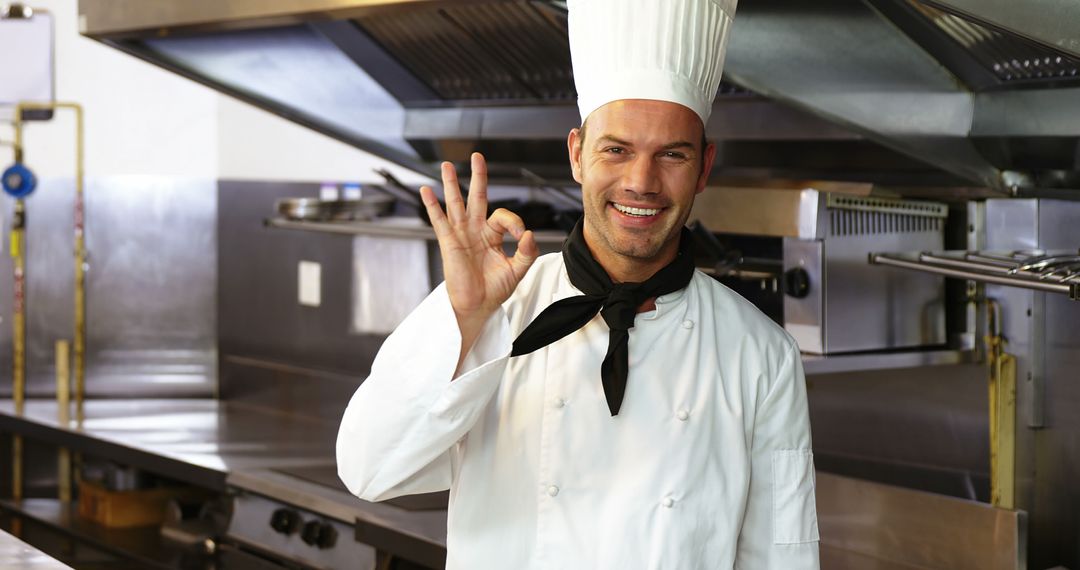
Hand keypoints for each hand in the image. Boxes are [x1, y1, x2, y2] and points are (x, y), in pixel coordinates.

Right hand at [420, 153, 537, 362]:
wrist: (478, 306)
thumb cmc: (495, 289)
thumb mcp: (517, 270)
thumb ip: (527, 252)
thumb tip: (529, 233)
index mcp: (493, 234)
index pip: (504, 216)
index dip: (515, 222)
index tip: (521, 236)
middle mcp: (476, 230)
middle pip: (478, 197)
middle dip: (478, 176)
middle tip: (478, 156)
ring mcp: (461, 234)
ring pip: (456, 203)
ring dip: (451, 183)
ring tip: (446, 165)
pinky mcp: (449, 242)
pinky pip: (439, 220)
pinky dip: (432, 205)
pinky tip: (426, 190)